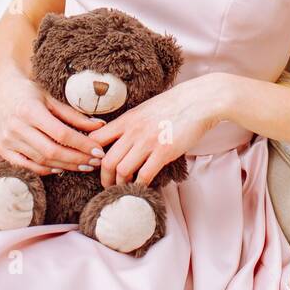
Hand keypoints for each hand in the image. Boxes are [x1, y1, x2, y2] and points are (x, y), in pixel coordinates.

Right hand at [0, 72, 107, 175]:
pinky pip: (26, 167)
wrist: (3, 91)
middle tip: (95, 162)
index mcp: (29, 110)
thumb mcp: (52, 99)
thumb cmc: (30, 92)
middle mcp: (16, 127)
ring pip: (41, 161)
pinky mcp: (2, 150)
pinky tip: (61, 168)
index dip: (82, 145)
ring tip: (84, 166)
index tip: (98, 150)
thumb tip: (99, 127)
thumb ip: (74, 116)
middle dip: (77, 159)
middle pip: (52, 151)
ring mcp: (7, 141)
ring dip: (65, 166)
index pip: (61, 134)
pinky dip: (45, 170)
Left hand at [88, 73, 228, 187]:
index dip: (91, 154)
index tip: (95, 163)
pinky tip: (142, 187)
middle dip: (104, 177)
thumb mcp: (144, 109)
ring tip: (124, 188)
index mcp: (127, 119)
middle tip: (108, 184)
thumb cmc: (173, 104)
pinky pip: (144, 175)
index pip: (96, 138)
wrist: (199, 101)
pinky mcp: (164, 152)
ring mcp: (148, 142)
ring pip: (122, 170)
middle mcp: (133, 131)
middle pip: (106, 160)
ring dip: (120, 184)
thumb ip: (130, 123)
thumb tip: (117, 137)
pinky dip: (140, 185)